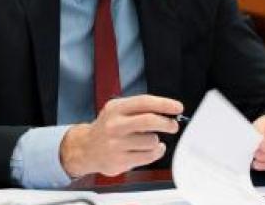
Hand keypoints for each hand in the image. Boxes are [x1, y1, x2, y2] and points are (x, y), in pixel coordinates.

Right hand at [60, 94, 182, 176]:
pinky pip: (148, 156)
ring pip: (151, 141)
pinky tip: (152, 149)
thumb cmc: (108, 127)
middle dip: (166, 123)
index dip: (164, 104)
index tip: (178, 107)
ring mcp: (116, 144)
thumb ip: (140, 108)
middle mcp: (115, 125)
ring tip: (150, 139)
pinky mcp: (120, 161)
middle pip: (149, 121)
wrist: (86, 148)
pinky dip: (156, 152)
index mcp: (116, 108)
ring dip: (156, 140)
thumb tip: (168, 110)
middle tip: (173, 125)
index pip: (144, 102)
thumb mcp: (118, 109)